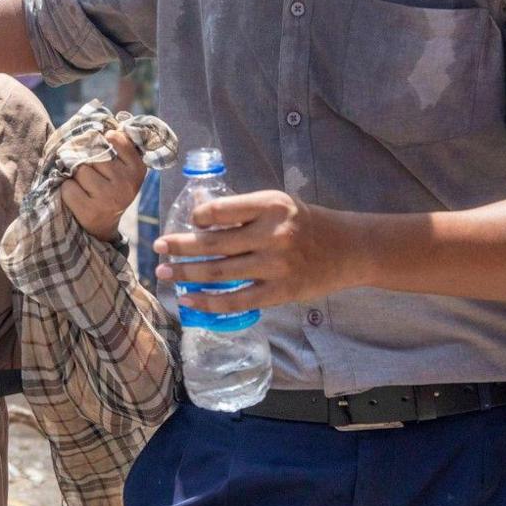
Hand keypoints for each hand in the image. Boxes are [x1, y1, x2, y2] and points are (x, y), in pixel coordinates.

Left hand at [59, 130, 146, 240]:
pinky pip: (68, 186)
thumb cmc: (109, 187)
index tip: (103, 144)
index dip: (103, 139)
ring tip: (84, 185)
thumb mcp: (123, 167)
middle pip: (93, 153)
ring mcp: (109, 198)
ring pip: (80, 169)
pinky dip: (67, 189)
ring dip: (75, 175)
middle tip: (90, 171)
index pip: (114, 138)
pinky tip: (77, 196)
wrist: (103, 224)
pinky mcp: (90, 210)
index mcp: (137, 169)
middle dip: (86, 159)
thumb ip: (120, 145)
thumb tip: (110, 123)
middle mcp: (126, 183)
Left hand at [152, 191, 363, 311]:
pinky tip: (189, 299)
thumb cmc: (304, 223)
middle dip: (180, 247)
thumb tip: (197, 214)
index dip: (197, 217)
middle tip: (157, 247)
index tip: (187, 222)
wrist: (349, 248)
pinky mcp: (280, 292)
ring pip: (220, 273)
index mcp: (270, 205)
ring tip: (165, 273)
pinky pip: (236, 301)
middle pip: (214, 243)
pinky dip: (208, 302)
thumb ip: (241, 210)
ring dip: (187, 274)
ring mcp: (276, 266)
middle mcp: (273, 234)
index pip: (220, 210)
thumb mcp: (277, 203)